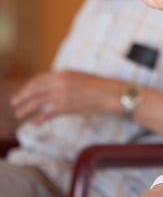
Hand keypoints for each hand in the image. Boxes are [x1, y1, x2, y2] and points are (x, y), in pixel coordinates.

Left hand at [11, 70, 125, 124]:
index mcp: (64, 73)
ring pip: (37, 101)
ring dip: (26, 108)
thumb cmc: (101, 88)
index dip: (29, 86)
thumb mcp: (82, 79)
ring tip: (19, 114)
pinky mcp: (68, 106)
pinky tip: (34, 124)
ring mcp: (63, 93)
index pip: (39, 78)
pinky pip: (48, 113)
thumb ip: (68, 81)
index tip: (24, 92)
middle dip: (23, 96)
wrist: (113, 94)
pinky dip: (39, 119)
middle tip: (15, 103)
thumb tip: (57, 87)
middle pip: (35, 89)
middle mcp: (61, 81)